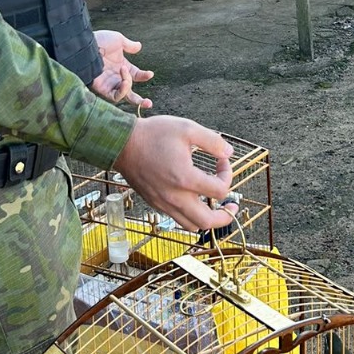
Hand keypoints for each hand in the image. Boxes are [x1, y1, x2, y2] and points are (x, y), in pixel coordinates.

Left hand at [89, 31, 153, 108]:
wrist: (86, 46)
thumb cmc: (99, 41)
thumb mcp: (117, 40)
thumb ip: (129, 45)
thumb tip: (139, 46)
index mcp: (122, 67)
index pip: (136, 76)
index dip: (144, 76)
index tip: (150, 74)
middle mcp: (116, 77)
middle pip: (130, 93)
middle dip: (140, 101)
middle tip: (149, 103)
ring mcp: (109, 84)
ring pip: (123, 96)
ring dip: (128, 87)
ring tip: (126, 75)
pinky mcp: (102, 88)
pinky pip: (115, 96)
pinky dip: (123, 90)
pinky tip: (124, 80)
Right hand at [113, 115, 235, 231]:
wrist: (121, 143)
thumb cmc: (153, 134)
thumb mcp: (187, 128)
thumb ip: (212, 141)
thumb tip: (229, 153)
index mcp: (186, 179)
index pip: (220, 190)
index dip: (228, 174)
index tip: (222, 160)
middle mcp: (175, 197)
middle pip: (208, 222)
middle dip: (225, 215)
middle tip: (232, 205)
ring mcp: (163, 203)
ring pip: (191, 225)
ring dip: (207, 218)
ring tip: (214, 206)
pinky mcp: (154, 203)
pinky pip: (177, 219)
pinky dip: (190, 215)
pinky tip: (193, 199)